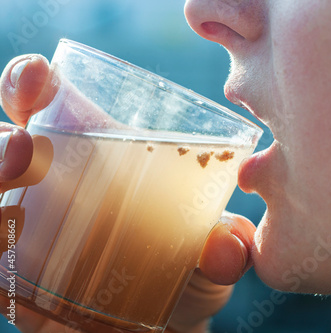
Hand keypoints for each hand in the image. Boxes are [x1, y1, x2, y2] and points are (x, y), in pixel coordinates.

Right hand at [0, 55, 255, 332]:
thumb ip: (224, 246)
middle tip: (23, 147)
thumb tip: (228, 249)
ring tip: (8, 215)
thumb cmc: (187, 265)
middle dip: (1, 143)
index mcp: (101, 157)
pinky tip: (10, 279)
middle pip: (8, 150)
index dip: (32, 84)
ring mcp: (33, 234)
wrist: (170, 317)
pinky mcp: (21, 285)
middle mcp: (58, 187)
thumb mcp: (211, 250)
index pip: (51, 106)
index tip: (41, 75)